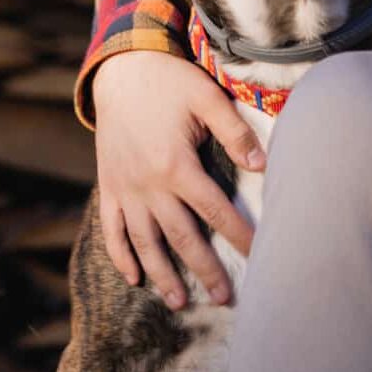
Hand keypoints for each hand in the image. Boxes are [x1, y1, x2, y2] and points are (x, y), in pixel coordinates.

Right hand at [91, 50, 264, 309]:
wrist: (121, 70)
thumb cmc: (171, 82)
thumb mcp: (208, 98)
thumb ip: (234, 133)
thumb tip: (263, 166)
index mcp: (176, 166)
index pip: (215, 211)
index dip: (238, 236)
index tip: (259, 257)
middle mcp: (148, 186)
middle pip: (180, 237)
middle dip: (204, 270)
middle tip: (225, 298)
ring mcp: (124, 190)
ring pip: (144, 242)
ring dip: (162, 274)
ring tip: (179, 301)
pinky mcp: (108, 187)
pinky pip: (112, 231)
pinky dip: (122, 255)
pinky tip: (135, 277)